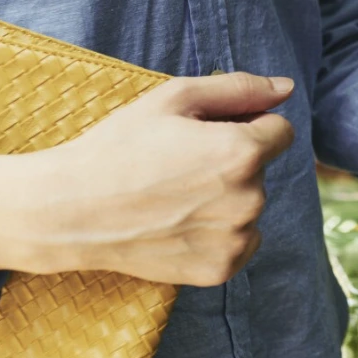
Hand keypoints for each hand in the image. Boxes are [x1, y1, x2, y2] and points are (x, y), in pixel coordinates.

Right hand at [0, 73, 296, 285]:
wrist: (70, 211)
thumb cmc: (119, 147)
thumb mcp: (174, 99)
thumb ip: (238, 89)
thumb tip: (287, 89)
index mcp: (243, 153)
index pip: (279, 131)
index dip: (244, 127)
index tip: (206, 136)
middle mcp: (249, 199)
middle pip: (261, 170)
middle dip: (231, 163)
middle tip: (178, 167)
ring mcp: (236, 238)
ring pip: (250, 206)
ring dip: (225, 199)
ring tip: (173, 197)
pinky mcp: (222, 269)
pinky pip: (241, 241)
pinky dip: (218, 233)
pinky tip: (179, 224)